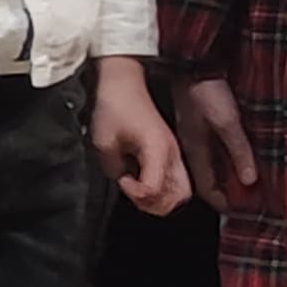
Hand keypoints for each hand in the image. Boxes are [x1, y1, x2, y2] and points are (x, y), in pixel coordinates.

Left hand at [90, 58, 189, 212]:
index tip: (122, 181)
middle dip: (156, 204)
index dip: (137, 194)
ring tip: (137, 188)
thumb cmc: (115, 105)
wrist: (123, 82)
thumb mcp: (104, 141)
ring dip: (161, 198)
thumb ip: (114, 168)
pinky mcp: (171, 151)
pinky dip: (162, 187)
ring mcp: (175, 152)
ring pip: (182, 190)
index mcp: (158, 149)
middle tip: (133, 193)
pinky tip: (142, 178)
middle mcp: (173, 153)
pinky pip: (176, 179)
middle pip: (180, 197)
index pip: (155, 189)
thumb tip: (124, 181)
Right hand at [175, 76, 262, 201]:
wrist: (194, 63)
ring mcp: (195, 134)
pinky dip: (227, 158)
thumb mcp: (227, 122)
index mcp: (194, 150)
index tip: (242, 211)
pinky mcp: (200, 122)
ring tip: (250, 179)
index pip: (206, 189)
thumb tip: (249, 181)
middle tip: (250, 198)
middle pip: (209, 179)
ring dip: (229, 174)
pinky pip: (214, 149)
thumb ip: (239, 151)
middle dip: (228, 191)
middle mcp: (192, 146)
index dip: (223, 203)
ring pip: (212, 164)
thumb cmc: (207, 91)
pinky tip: (240, 155)